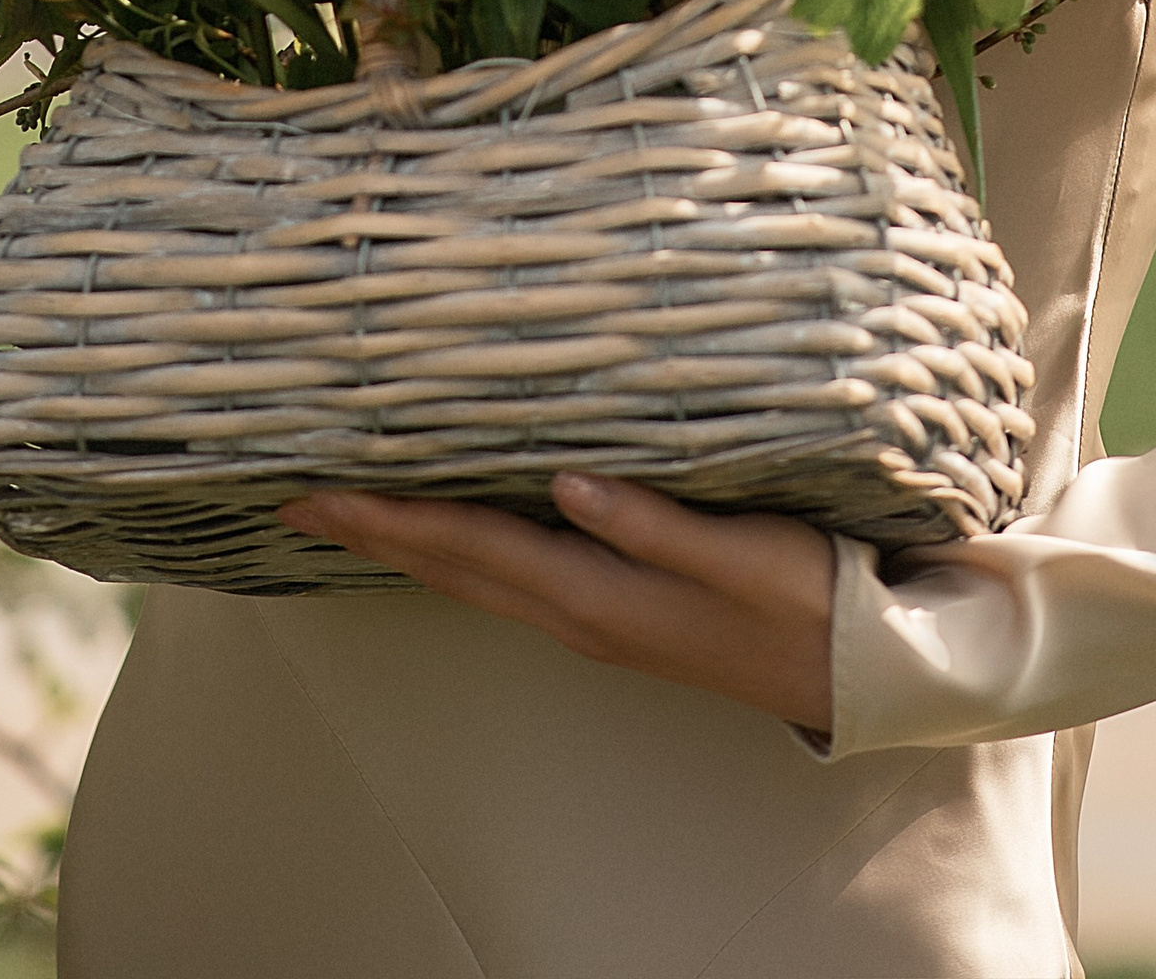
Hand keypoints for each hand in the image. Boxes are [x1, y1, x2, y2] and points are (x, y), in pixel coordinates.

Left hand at [277, 474, 836, 732]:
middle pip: (453, 565)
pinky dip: (459, 551)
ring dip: (407, 541)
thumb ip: (656, 524)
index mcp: (600, 596)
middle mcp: (581, 613)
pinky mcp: (616, 611)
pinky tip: (447, 531)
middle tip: (295, 496)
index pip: (471, 545)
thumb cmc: (807, 598)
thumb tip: (568, 485)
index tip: (320, 490)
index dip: (393, 516)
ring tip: (348, 511)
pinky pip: (509, 579)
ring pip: (474, 576)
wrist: (860, 671)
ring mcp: (596, 619)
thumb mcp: (744, 556)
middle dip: (373, 530)